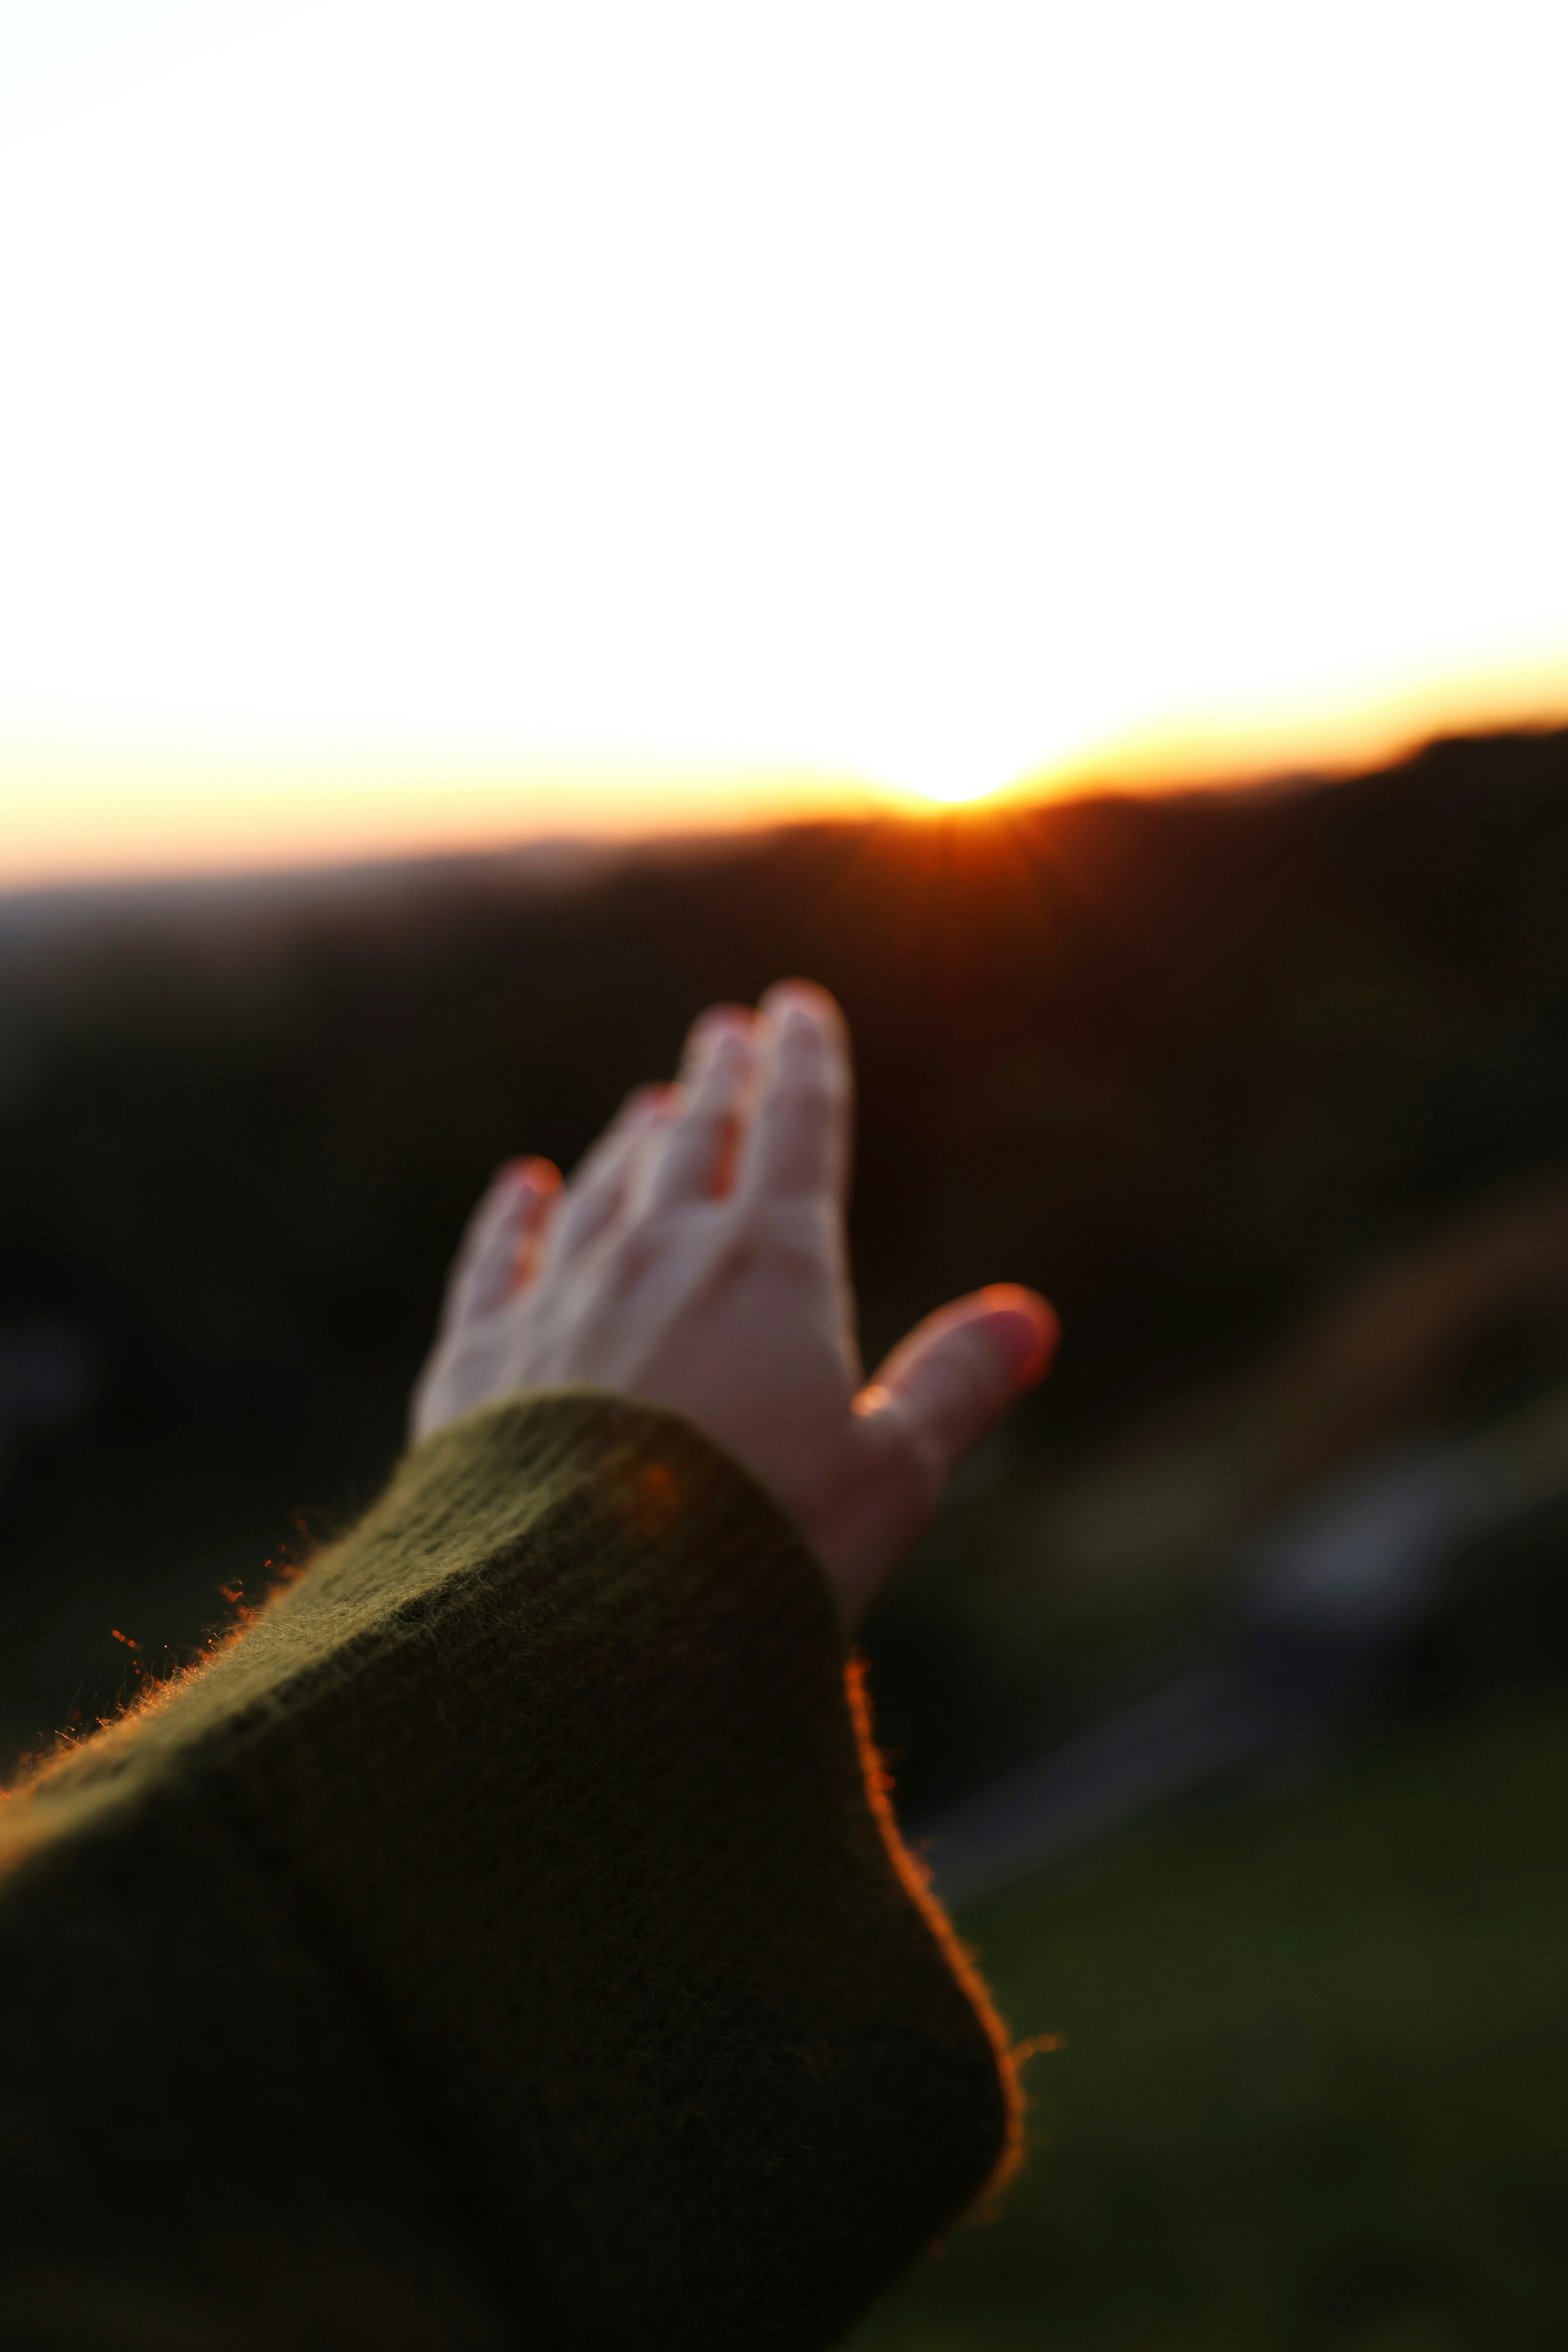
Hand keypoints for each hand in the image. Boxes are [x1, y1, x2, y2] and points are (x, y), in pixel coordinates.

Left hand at [410, 981, 1057, 1624]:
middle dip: (719, 1082)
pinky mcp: (477, 1362)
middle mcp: (659, 1258)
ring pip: (603, 1192)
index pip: (795, 1133)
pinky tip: (524, 1187)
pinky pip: (498, 1262)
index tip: (796, 1007)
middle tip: (724, 1032)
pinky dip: (514, 1217)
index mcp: (771, 1268)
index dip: (803, 1065)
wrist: (576, 1619)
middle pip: (695, 1142)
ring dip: (631, 1144)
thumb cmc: (758, 1549)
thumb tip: (1030, 1318)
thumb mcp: (890, 1477)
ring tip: (650, 1109)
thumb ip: (954, 1386)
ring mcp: (558, 1302)